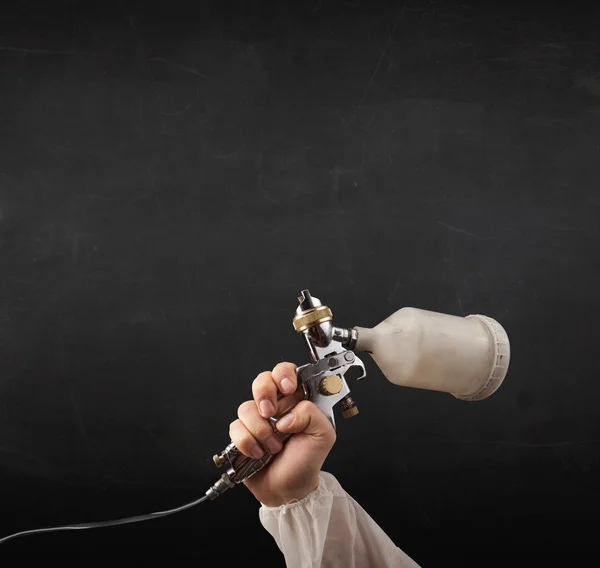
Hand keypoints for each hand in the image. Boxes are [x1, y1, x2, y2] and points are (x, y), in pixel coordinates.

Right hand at [229, 362, 335, 506]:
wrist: (288, 489)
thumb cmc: (306, 461)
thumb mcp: (323, 436)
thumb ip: (312, 415)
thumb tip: (287, 415)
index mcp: (296, 399)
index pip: (286, 371)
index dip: (283, 374)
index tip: (287, 388)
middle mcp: (275, 405)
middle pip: (261, 380)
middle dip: (264, 394)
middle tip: (270, 412)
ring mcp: (257, 418)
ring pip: (246, 407)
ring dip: (261, 430)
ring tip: (273, 446)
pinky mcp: (242, 433)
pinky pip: (235, 428)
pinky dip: (247, 442)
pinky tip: (259, 453)